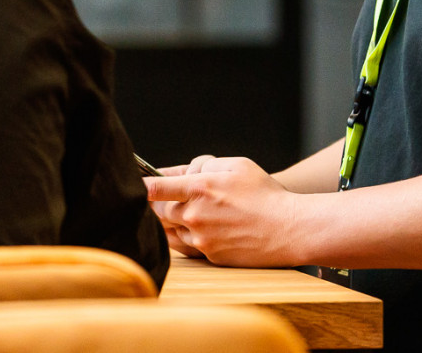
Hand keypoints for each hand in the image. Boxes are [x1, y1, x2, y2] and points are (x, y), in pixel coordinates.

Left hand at [144, 156, 301, 266]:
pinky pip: (184, 247)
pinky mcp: (210, 256)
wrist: (290, 229)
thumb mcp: (236, 165)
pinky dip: (182, 237)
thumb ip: (204, 165)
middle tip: (164, 197)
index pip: (154, 188)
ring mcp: (202, 239)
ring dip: (169, 222)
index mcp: (200, 189)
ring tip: (183, 212)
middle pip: (157, 212)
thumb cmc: (265, 194)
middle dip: (158, 203)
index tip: (132, 183)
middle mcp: (195, 216)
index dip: (138, 185)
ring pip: (168, 231)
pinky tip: (193, 228)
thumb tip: (181, 173)